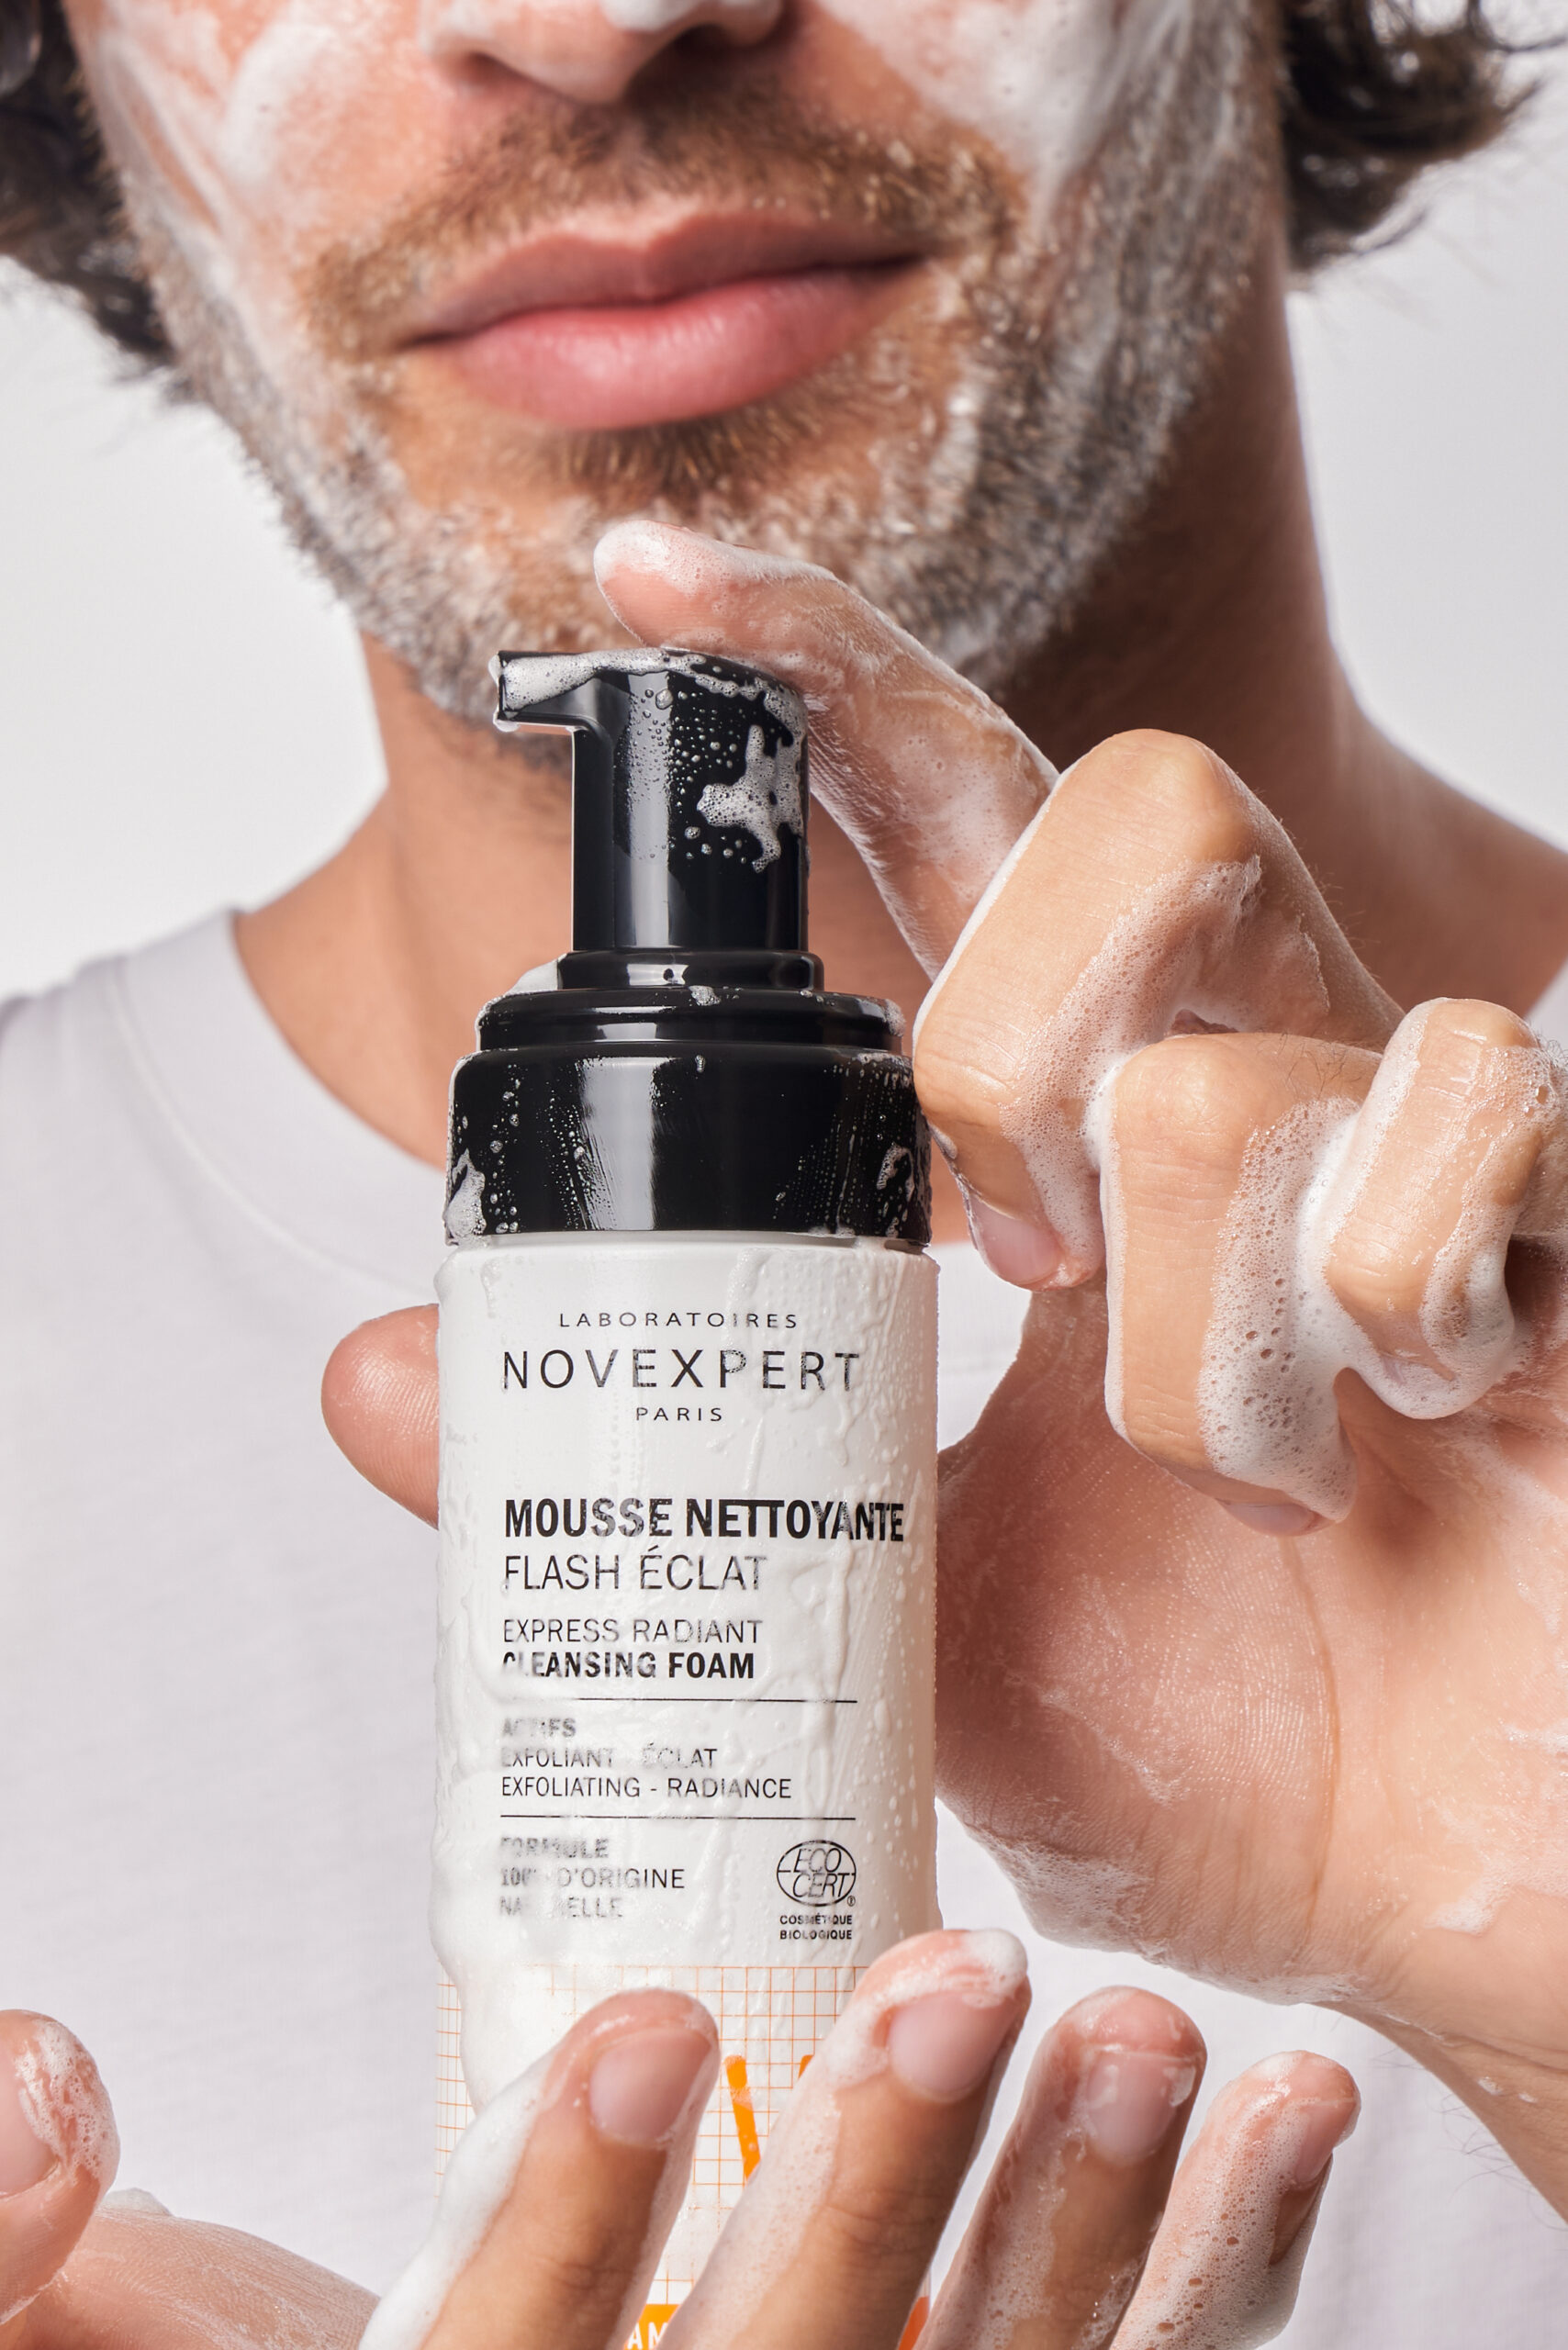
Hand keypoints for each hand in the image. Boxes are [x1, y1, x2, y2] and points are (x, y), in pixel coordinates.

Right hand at [0, 1959, 1357, 2349]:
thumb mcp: (136, 2342)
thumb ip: (34, 2250)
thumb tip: (42, 2075)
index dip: (553, 2228)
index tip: (619, 2026)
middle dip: (872, 2200)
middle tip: (953, 1971)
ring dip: (1082, 2234)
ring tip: (1135, 2034)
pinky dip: (1223, 2274)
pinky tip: (1280, 2116)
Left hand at [322, 523, 1567, 2207]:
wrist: (1462, 1876)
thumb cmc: (1223, 1742)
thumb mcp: (896, 1599)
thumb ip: (680, 1467)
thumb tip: (372, 1374)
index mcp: (1081, 1126)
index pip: (961, 820)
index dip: (825, 678)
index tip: (639, 582)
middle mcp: (1255, 1070)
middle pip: (1130, 810)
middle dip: (1002, 1050)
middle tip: (1006, 1270)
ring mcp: (1422, 1133)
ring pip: (1229, 1048)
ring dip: (1178, 1320)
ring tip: (1244, 1480)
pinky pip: (1453, 1118)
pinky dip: (1375, 1314)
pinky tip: (1419, 1422)